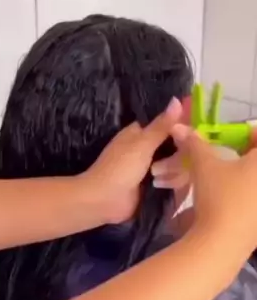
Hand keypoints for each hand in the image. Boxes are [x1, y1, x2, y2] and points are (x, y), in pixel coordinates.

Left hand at [80, 97, 183, 225]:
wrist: (104, 200)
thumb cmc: (120, 167)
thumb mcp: (142, 144)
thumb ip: (162, 125)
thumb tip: (177, 99)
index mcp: (139, 133)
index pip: (168, 125)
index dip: (181, 129)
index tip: (194, 135)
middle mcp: (146, 148)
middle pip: (175, 146)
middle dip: (178, 156)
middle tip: (169, 164)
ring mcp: (150, 168)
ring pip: (176, 164)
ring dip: (172, 171)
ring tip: (158, 179)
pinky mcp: (154, 185)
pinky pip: (172, 180)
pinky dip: (172, 182)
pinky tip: (169, 186)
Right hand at [172, 123, 256, 258]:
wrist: (222, 243)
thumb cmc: (219, 196)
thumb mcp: (204, 166)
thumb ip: (194, 144)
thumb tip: (179, 127)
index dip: (243, 133)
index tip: (226, 138)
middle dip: (243, 156)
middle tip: (225, 157)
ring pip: (254, 182)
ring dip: (244, 177)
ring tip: (222, 180)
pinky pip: (254, 201)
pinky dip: (244, 196)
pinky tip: (226, 201)